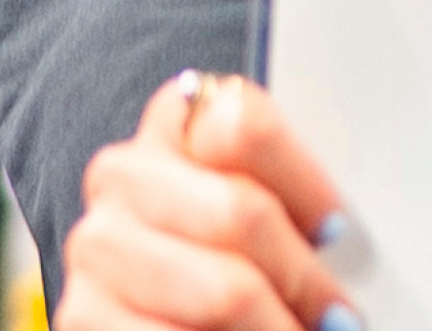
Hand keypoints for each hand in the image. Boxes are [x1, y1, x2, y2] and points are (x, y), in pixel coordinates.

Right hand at [59, 72, 360, 330]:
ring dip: (275, 325)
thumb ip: (297, 199)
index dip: (305, 186)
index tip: (337, 233)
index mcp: (175, 119)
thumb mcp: (264, 202)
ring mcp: (96, 246)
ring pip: (223, 288)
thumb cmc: (229, 252)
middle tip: (339, 316)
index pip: (243, 125)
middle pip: (239, 212)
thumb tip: (350, 240)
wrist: (162, 305)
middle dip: (302, 277)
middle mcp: (123, 174)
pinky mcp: (81, 316)